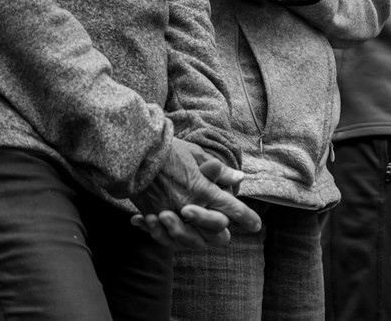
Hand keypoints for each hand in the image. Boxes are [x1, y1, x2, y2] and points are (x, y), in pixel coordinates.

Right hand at [130, 139, 261, 246]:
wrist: (134, 152)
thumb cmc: (166, 149)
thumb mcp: (195, 154)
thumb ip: (218, 171)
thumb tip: (239, 178)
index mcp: (203, 189)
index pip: (232, 209)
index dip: (247, 218)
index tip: (256, 225)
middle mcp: (190, 206)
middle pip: (216, 233)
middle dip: (224, 232)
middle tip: (225, 228)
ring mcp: (172, 214)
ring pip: (192, 241)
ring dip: (198, 238)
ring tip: (198, 230)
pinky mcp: (154, 217)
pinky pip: (166, 237)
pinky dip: (169, 236)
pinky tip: (168, 228)